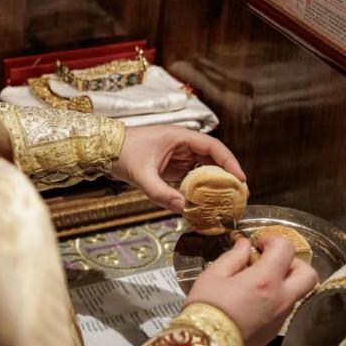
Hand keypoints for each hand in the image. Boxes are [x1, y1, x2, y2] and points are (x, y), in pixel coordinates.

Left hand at [110, 125, 245, 211]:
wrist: (104, 149)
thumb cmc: (123, 153)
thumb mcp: (141, 175)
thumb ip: (160, 193)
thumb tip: (183, 208)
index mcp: (180, 137)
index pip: (213, 147)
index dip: (229, 162)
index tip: (240, 178)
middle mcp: (183, 144)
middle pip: (213, 157)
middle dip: (228, 174)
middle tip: (240, 194)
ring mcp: (178, 154)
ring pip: (205, 166)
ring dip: (216, 181)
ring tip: (229, 199)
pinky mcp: (173, 165)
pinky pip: (193, 175)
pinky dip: (202, 186)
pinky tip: (207, 200)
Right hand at [185, 235, 317, 345]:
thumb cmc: (206, 309)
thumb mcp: (212, 276)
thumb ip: (233, 257)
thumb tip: (244, 245)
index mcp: (265, 280)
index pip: (286, 249)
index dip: (273, 239)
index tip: (258, 244)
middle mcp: (281, 298)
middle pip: (308, 274)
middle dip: (293, 261)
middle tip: (270, 261)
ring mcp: (281, 317)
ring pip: (298, 291)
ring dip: (284, 280)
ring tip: (257, 279)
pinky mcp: (275, 330)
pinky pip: (285, 306)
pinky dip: (276, 296)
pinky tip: (252, 297)